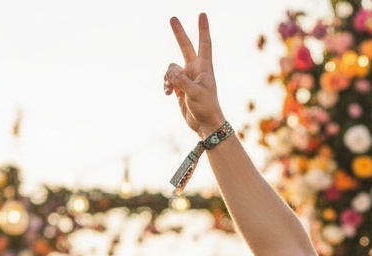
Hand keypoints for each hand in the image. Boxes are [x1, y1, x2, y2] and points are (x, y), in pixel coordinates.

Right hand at [164, 13, 224, 136]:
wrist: (205, 125)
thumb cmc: (206, 108)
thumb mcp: (194, 93)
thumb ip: (181, 81)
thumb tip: (169, 73)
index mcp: (204, 68)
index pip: (204, 44)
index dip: (203, 29)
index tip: (202, 14)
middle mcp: (195, 70)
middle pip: (185, 47)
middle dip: (178, 33)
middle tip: (172, 18)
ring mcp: (187, 78)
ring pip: (171, 68)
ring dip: (167, 77)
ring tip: (170, 89)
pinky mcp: (180, 87)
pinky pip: (168, 79)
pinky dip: (165, 84)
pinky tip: (167, 93)